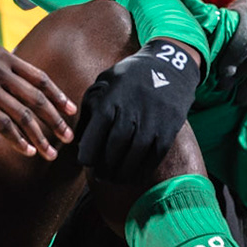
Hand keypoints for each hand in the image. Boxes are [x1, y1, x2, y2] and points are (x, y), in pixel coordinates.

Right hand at [0, 28, 76, 158]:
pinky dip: (17, 139)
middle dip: (56, 120)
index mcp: (2, 55)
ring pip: (22, 114)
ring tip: (51, 152)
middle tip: (69, 137)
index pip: (39, 77)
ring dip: (41, 136)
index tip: (71, 110)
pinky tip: (27, 150)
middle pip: (36, 97)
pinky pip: (1, 124)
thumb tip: (10, 76)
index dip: (57, 95)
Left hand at [77, 38, 202, 181]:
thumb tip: (78, 138)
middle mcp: (132, 109)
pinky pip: (155, 155)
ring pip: (135, 154)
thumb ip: (90, 107)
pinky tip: (134, 176)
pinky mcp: (169, 128)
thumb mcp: (105, 82)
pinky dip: (143, 169)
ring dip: (123, 172)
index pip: (97, 130)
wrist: (169, 66)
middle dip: (105, 166)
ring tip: (114, 179)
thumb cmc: (129, 78)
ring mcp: (153, 119)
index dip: (89, 150)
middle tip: (99, 176)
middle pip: (115, 146)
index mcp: (112, 98)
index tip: (84, 162)